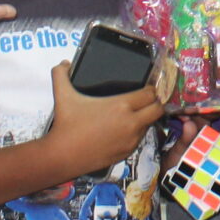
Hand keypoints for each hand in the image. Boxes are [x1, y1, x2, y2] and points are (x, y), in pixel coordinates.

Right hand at [44, 61, 168, 174]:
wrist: (63, 156)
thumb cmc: (66, 125)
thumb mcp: (63, 96)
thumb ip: (61, 74)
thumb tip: (64, 63)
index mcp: (121, 106)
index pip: (150, 94)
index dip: (150, 89)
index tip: (145, 87)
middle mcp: (131, 123)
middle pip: (158, 110)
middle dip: (155, 103)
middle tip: (145, 100)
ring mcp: (131, 140)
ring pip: (150, 125)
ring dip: (146, 118)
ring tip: (134, 113)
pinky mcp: (127, 152)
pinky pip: (140, 139)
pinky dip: (136, 132)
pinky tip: (124, 128)